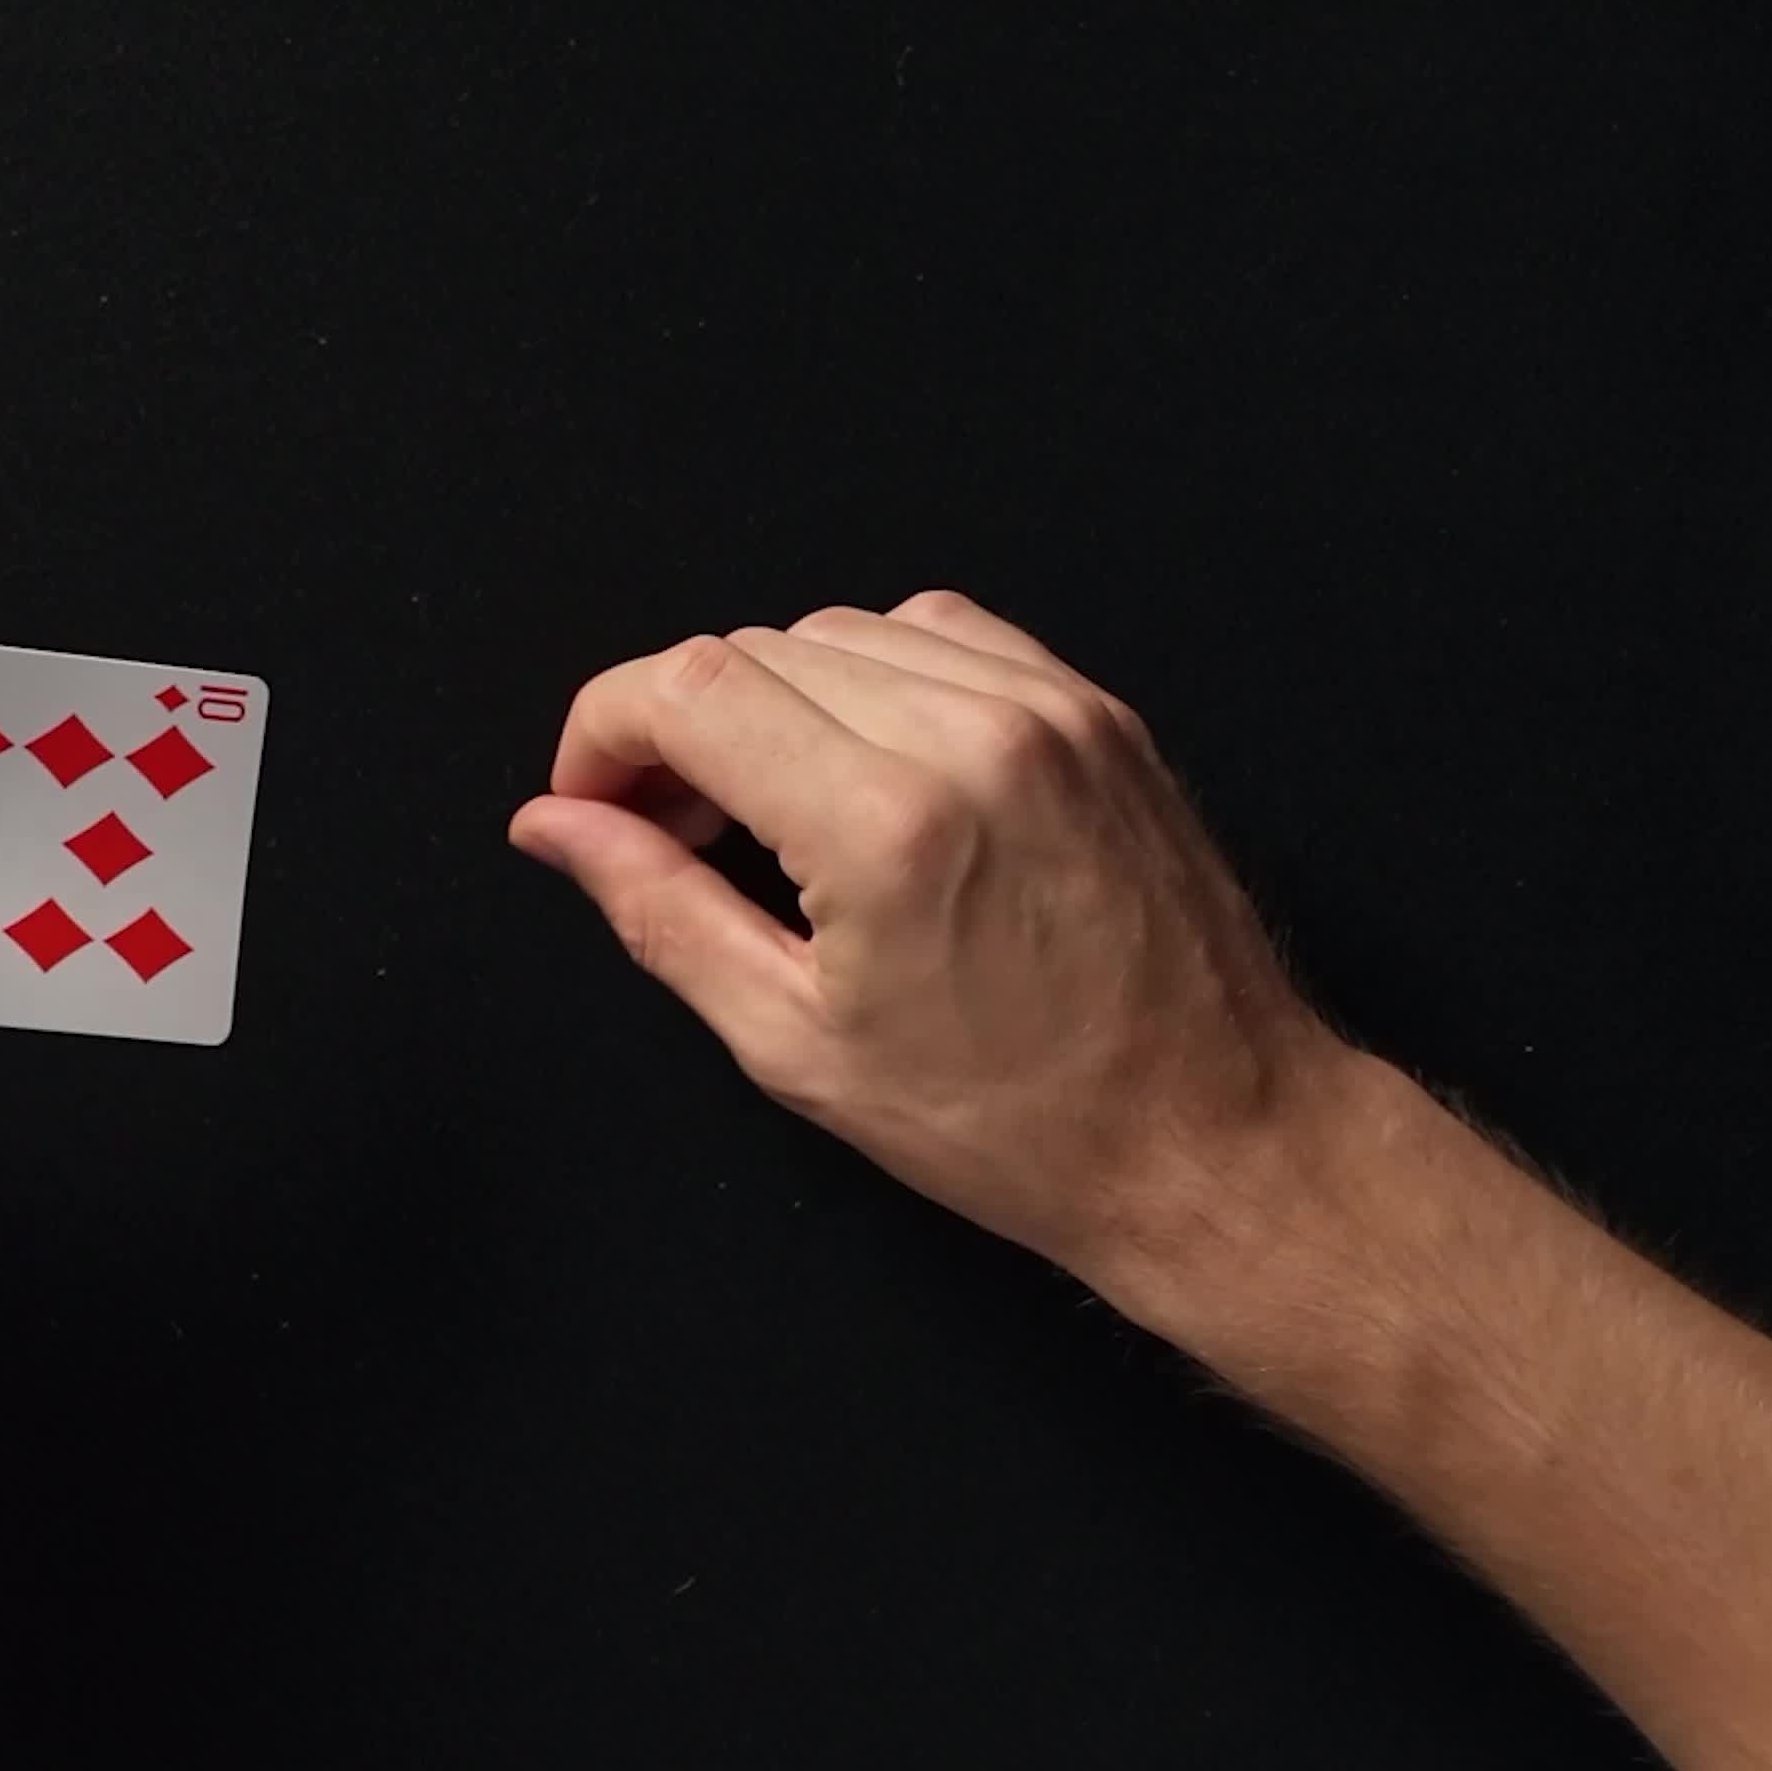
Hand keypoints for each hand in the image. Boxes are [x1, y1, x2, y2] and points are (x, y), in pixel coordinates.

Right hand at [509, 591, 1356, 1284]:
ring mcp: (1050, 710)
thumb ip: (659, 909)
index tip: (588, 802)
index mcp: (888, 825)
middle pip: (753, 648)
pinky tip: (863, 773)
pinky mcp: (1098, 711)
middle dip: (678, 728)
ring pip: (841, 631)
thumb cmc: (1022, 1125)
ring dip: (772, 701)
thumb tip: (559, 828)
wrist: (1212, 1139)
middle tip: (664, 831)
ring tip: (765, 812)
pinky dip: (873, 682)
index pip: (688, 688)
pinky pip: (944, 636)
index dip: (602, 734)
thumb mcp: (796, 1041)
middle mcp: (974, 736)